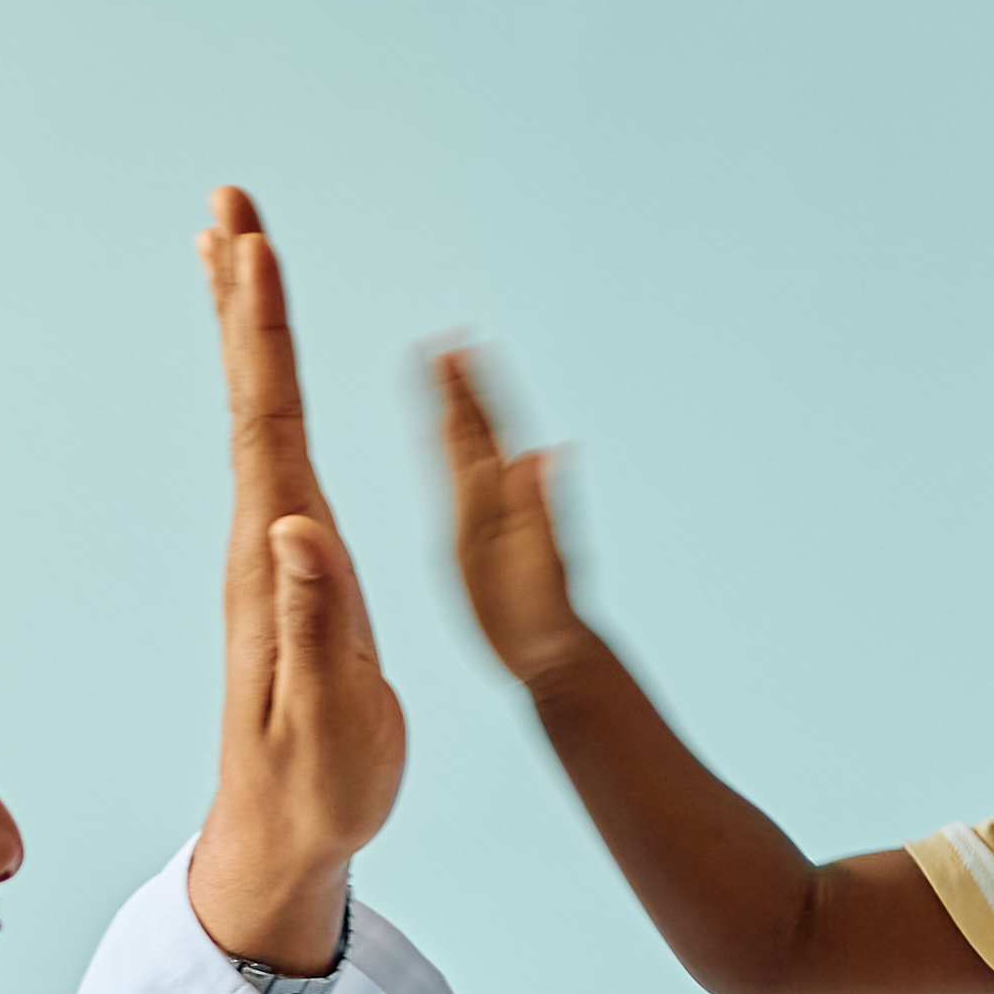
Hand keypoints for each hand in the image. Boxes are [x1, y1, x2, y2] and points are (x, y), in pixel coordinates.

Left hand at [187, 188, 403, 971]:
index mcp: (277, 563)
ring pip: (259, 413)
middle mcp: (265, 540)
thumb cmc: (314, 789)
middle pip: (254, 396)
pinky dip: (272, 388)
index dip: (263, 335)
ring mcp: (272, 551)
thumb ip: (314, 630)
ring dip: (250, 327)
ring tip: (239, 245)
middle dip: (245, 295)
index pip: (267, 427)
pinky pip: (275, 449)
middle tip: (231, 202)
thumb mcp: (326, 722)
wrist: (283, 836)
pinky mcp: (288, 568)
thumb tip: (294, 531)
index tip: (254, 247)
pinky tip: (272, 368)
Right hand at [431, 346, 602, 696]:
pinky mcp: (476, 537)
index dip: (469, 389)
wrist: (554, 654)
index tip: (455, 346)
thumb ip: (544, 507)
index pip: (484, 433)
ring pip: (469, 449)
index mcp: (507, 500)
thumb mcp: (543, 565)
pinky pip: (456, 482)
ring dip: (456, 405)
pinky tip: (439, 432)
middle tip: (447, 339)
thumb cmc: (546, 620)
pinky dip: (446, 450)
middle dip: (462, 385)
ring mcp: (490, 516)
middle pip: (478, 431)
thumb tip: (550, 449)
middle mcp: (500, 500)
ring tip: (443, 363)